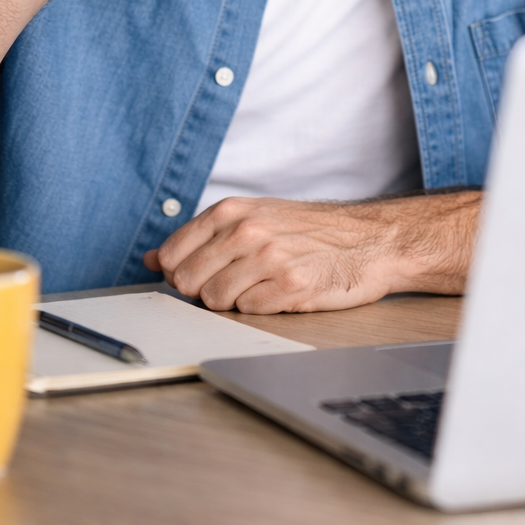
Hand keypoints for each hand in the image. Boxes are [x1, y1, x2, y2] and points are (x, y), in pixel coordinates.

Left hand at [142, 191, 480, 312]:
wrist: (372, 240)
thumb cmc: (312, 231)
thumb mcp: (254, 217)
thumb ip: (203, 237)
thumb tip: (153, 259)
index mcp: (232, 211)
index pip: (172, 255)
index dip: (182, 272)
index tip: (202, 274)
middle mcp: (247, 232)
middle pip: (189, 283)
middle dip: (205, 290)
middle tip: (237, 282)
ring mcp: (268, 260)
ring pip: (216, 301)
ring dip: (235, 301)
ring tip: (264, 286)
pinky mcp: (290, 288)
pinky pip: (249, 312)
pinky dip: (261, 309)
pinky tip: (282, 294)